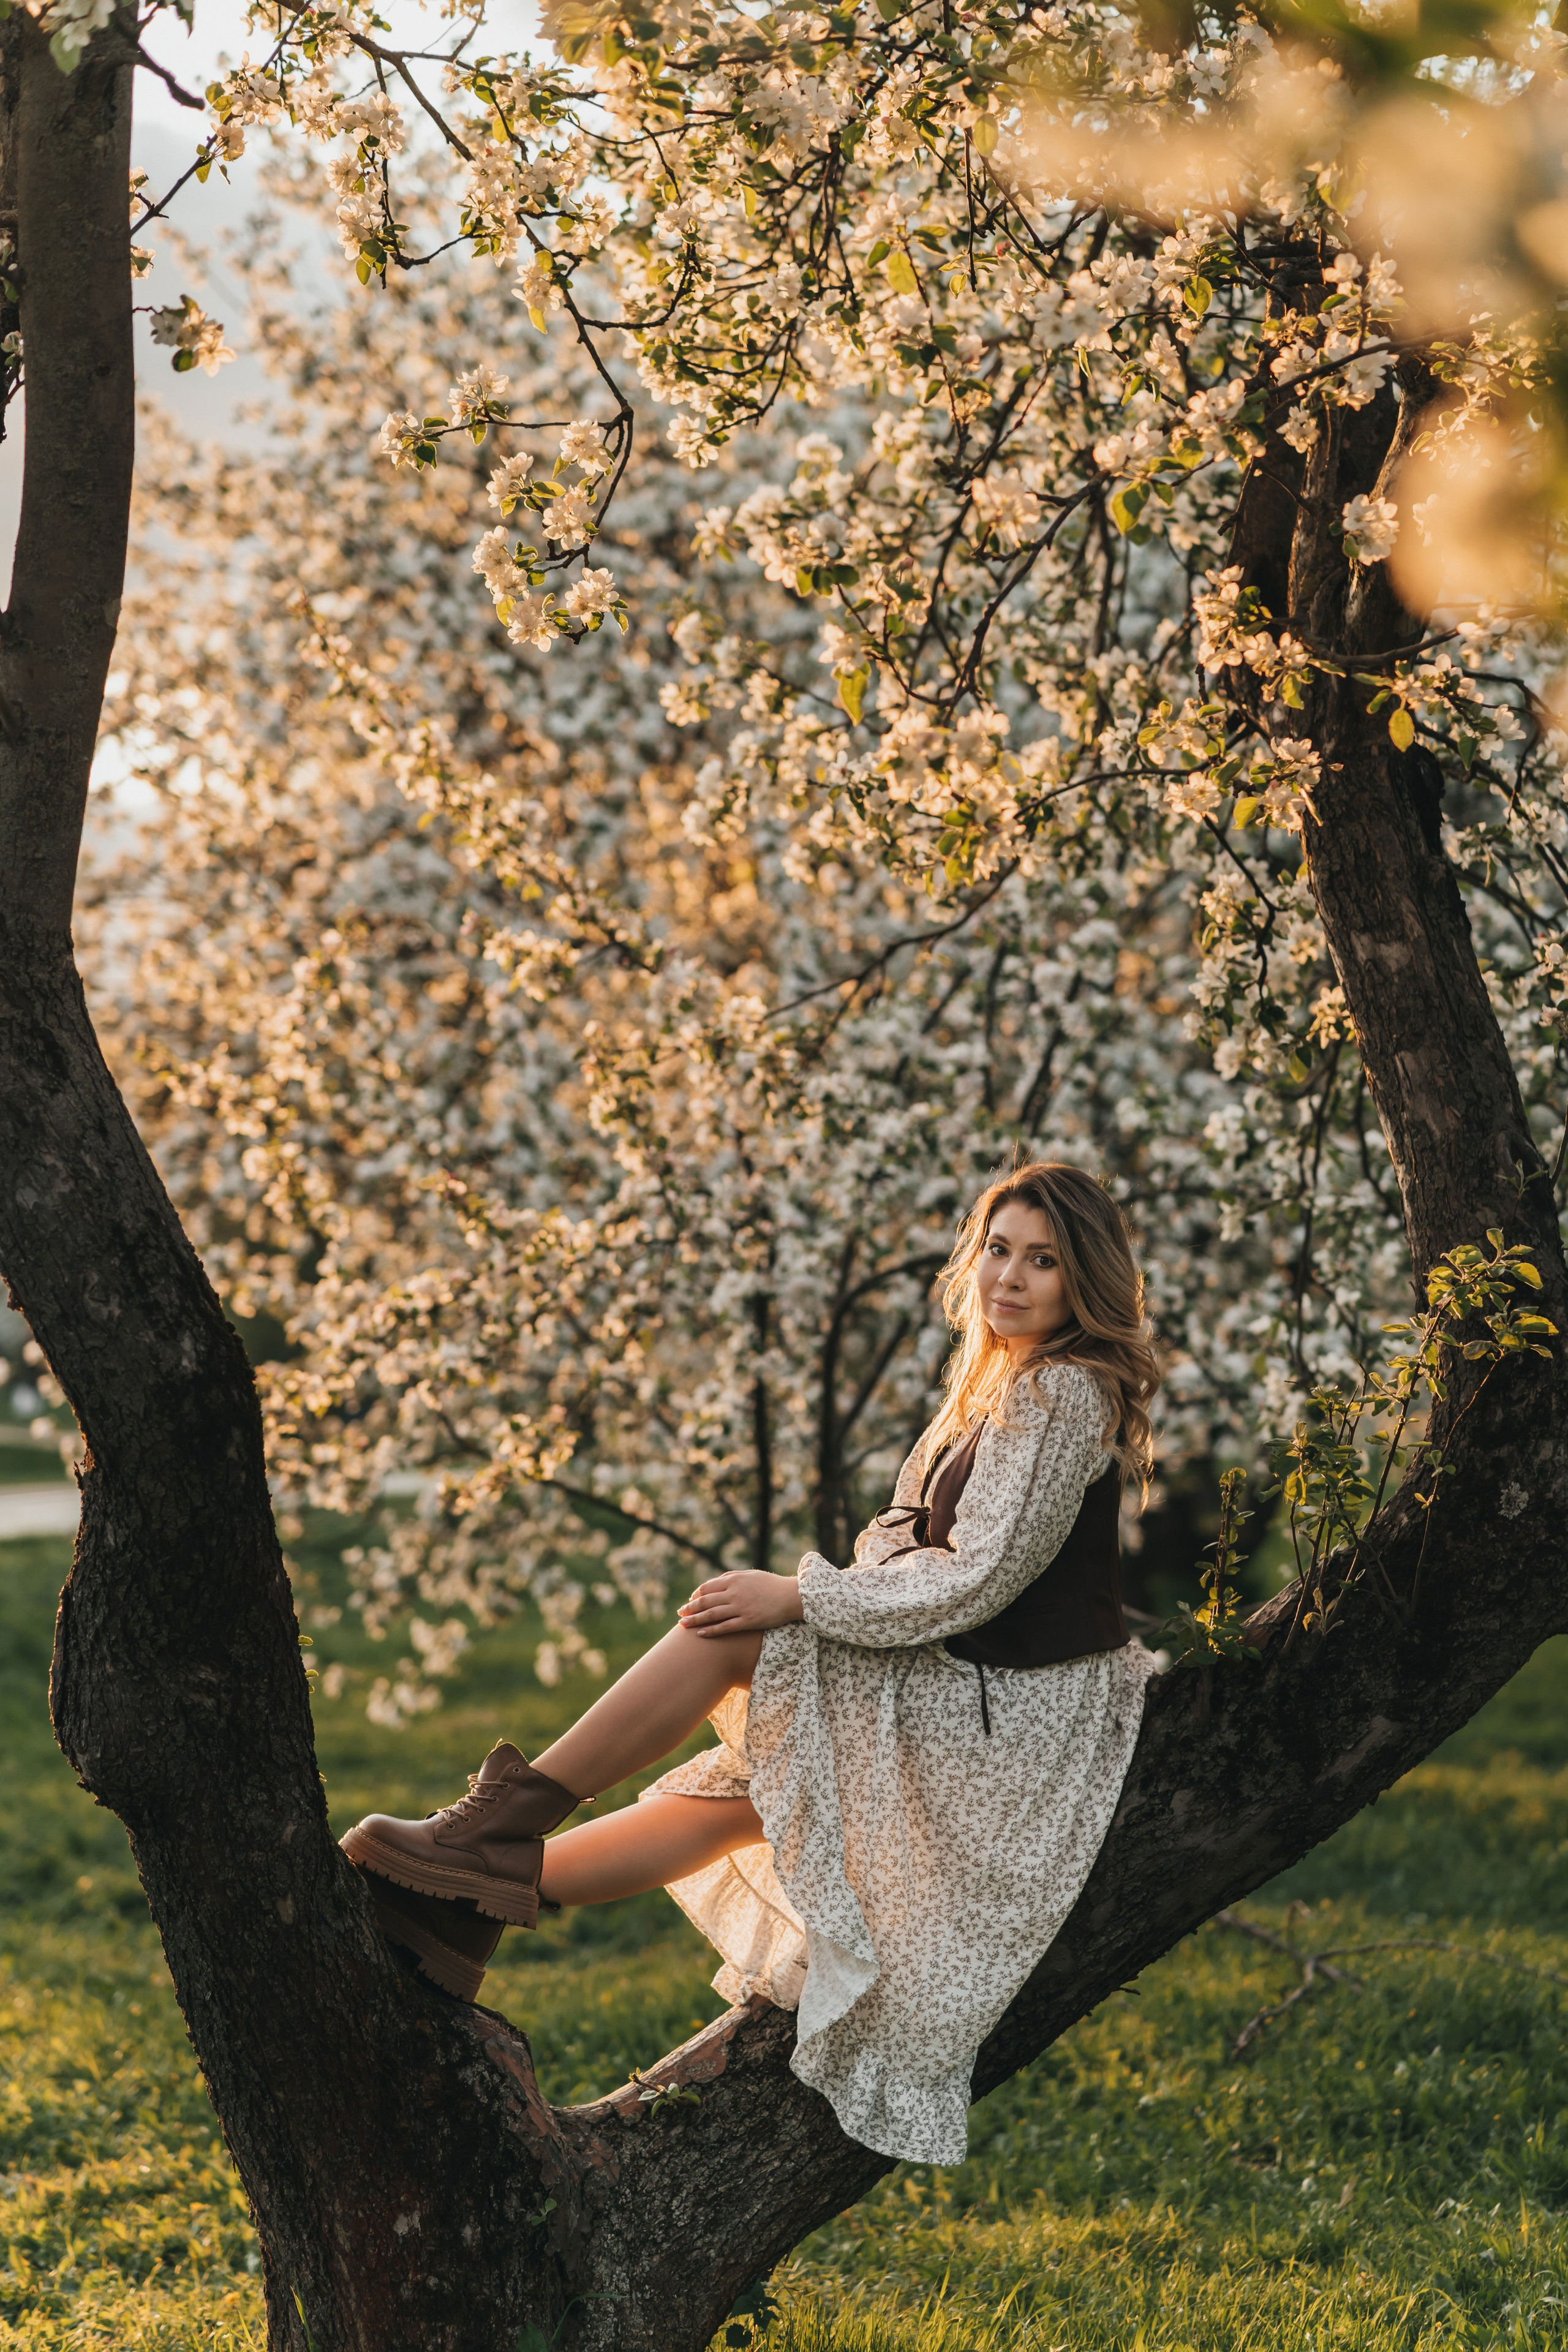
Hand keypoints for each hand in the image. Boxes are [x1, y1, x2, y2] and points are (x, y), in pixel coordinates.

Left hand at [677, 1570, 804, 1636]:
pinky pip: (725, 1627)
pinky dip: (711, 1630)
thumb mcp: (751, 1574)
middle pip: (705, 1601)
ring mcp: (740, 1607)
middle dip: (689, 1608)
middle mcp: (734, 1592)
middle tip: (679, 1613)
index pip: (707, 1587)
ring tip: (683, 1625)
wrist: (791, 1596)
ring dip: (695, 1620)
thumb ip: (732, 1576)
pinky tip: (701, 1634)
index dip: (696, 1595)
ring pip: (711, 1614)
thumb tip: (716, 1580)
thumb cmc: (771, 1584)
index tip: (690, 1602)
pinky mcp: (748, 1621)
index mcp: (734, 1579)